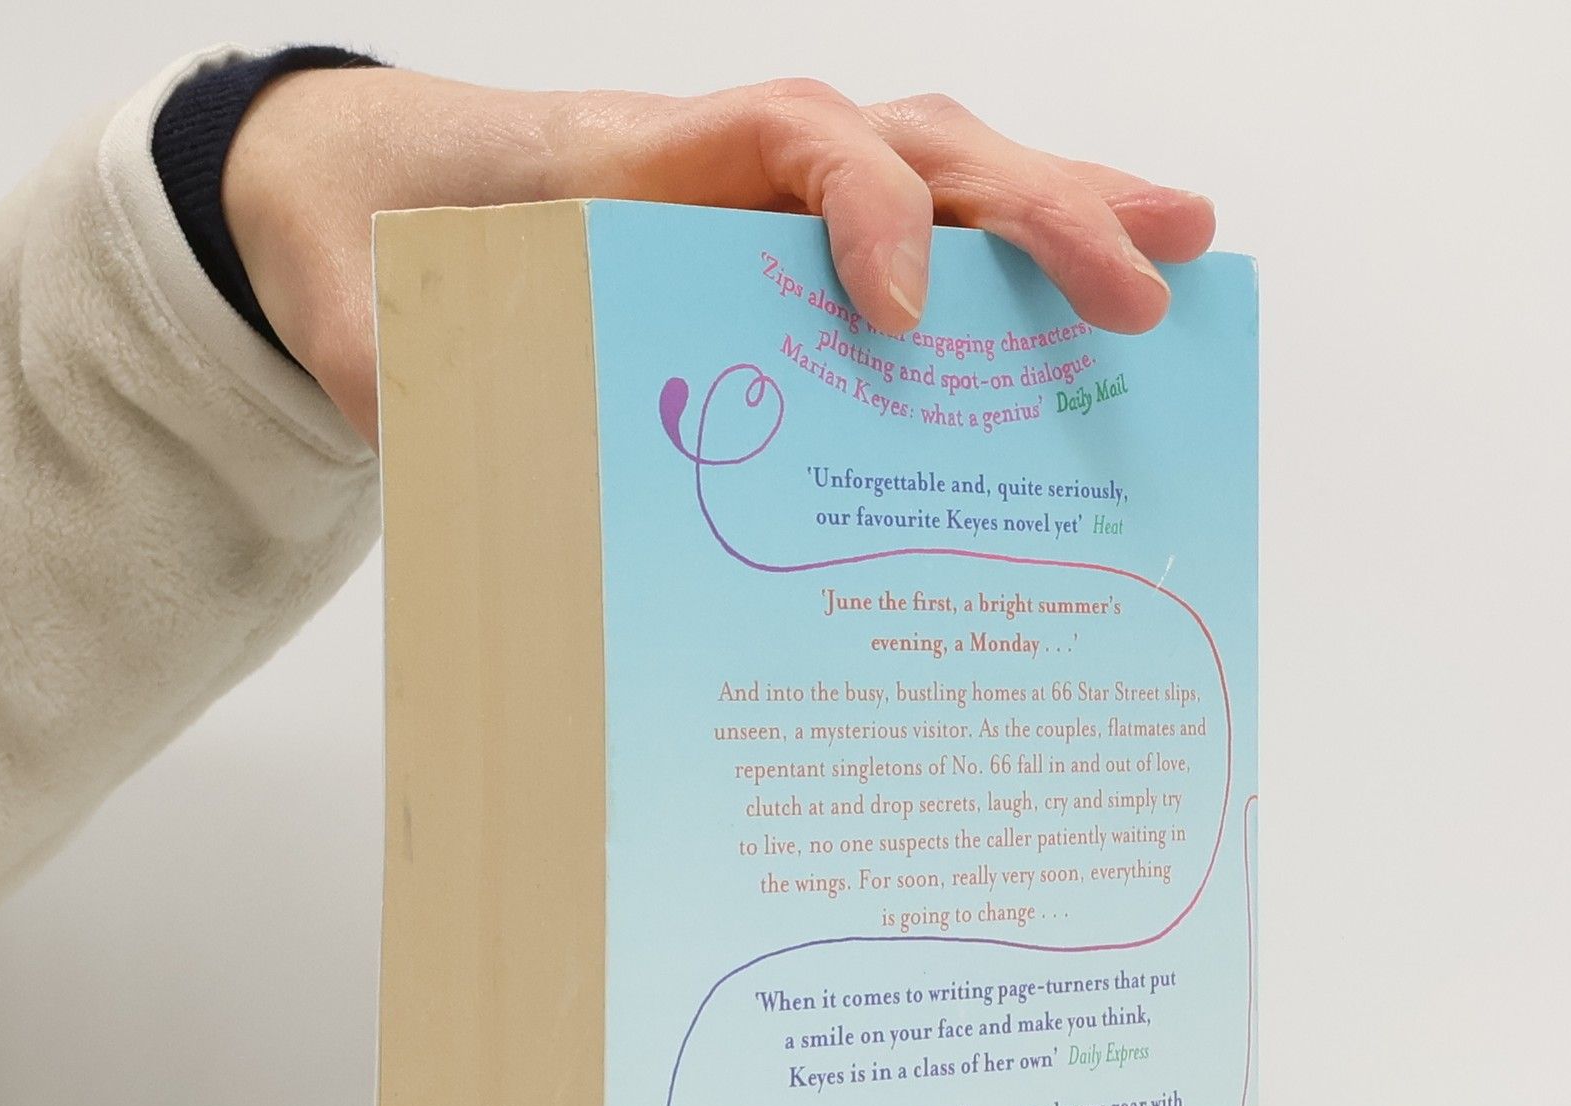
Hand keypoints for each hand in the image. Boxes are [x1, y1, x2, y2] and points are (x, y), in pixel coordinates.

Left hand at [223, 70, 1215, 444]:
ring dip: (1070, 216)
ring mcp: (789, 204)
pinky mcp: (808, 257)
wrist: (386, 201)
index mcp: (650, 162)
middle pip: (920, 149)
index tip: (896, 309)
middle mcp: (745, 167)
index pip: (791, 143)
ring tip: (1183, 260)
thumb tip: (452, 497)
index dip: (862, 208)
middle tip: (1140, 287)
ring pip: (955, 180)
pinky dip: (1021, 270)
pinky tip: (1109, 306)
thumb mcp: (388, 323)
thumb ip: (409, 381)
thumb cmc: (408, 258)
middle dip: (1036, 213)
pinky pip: (935, 243)